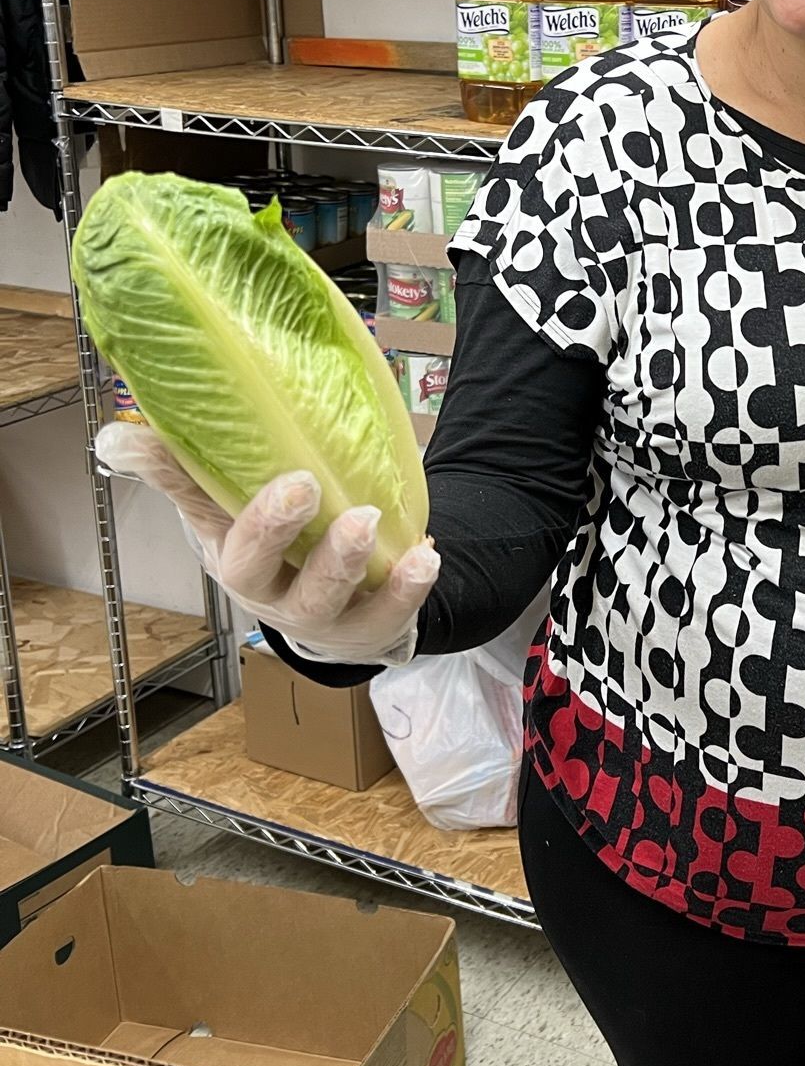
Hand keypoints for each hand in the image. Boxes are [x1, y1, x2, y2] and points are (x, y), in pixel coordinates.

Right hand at [96, 422, 437, 665]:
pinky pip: (386, 616)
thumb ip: (191, 468)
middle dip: (271, 529)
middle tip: (301, 486)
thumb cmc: (283, 551)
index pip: (194, 513)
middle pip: (251, 570)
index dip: (172, 481)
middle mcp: (264, 590)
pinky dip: (406, 587)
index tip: (146, 441)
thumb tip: (118, 434)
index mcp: (228, 550)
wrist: (346, 612)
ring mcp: (314, 616)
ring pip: (321, 599)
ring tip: (367, 519)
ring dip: (343, 559)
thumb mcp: (237, 508)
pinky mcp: (367, 630)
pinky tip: (424, 557)